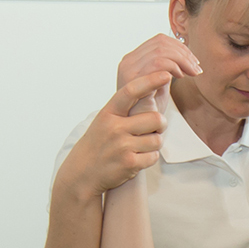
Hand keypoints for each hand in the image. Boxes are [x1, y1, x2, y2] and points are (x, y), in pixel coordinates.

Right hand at [55, 72, 172, 198]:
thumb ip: (126, 108)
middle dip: (159, 125)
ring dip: (153, 144)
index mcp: (109, 113)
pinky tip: (136, 158)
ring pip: (157, 140)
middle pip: (155, 119)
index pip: (131, 91)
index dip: (149, 81)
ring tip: (138, 146)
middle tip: (152, 129)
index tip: (165, 74)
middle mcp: (114, 127)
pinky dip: (149, 158)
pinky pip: (154, 157)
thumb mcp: (106, 120)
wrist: (83, 173)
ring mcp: (122, 146)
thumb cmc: (100, 143)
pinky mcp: (129, 163)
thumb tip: (152, 89)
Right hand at [117, 34, 202, 114]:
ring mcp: (129, 70)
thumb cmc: (149, 111)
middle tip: (196, 68)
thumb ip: (167, 68)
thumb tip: (185, 55)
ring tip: (191, 73)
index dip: (180, 47)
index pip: (159, 41)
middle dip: (184, 53)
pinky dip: (174, 67)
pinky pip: (157, 64)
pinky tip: (180, 76)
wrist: (137, 130)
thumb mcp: (160, 84)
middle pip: (161, 43)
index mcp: (133, 60)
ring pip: (161, 51)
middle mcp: (128, 62)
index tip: (193, 61)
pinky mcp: (133, 81)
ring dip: (182, 60)